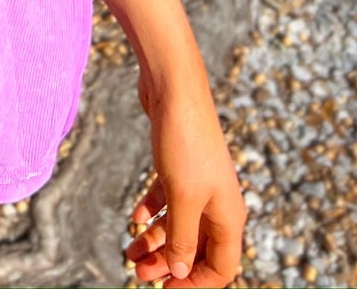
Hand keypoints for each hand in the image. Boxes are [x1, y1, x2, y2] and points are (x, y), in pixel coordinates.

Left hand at [124, 67, 246, 285]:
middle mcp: (217, 201)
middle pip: (197, 247)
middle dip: (169, 264)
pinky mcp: (179, 165)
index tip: (166, 288)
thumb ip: (183, 238)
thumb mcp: (182, 197)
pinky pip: (168, 200)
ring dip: (156, 241)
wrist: (174, 87)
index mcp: (228, 215)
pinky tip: (133, 218)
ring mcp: (198, 182)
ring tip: (128, 251)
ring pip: (179, 224)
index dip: (196, 283)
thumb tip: (180, 270)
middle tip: (138, 273)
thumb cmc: (184, 141)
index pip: (222, 266)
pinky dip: (152, 211)